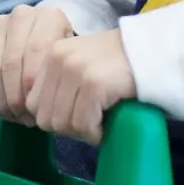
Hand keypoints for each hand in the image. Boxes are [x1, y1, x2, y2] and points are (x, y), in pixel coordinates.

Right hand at [0, 4, 74, 124]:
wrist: (50, 49)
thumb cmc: (65, 63)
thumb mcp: (72, 65)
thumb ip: (61, 77)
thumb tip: (45, 104)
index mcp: (49, 16)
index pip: (36, 52)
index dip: (34, 86)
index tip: (40, 109)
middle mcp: (22, 14)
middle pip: (12, 62)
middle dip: (17, 97)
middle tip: (26, 119)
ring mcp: (0, 24)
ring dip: (2, 98)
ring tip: (16, 116)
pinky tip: (2, 109)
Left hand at [25, 27, 135, 144]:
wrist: (151, 51)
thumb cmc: (116, 65)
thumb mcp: (77, 67)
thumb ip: (58, 85)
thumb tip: (41, 120)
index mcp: (48, 55)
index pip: (32, 104)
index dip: (54, 118)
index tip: (75, 118)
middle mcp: (57, 59)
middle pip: (45, 119)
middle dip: (69, 128)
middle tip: (92, 122)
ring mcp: (74, 70)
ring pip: (63, 124)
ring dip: (84, 131)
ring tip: (101, 119)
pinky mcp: (94, 84)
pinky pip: (84, 125)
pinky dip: (97, 133)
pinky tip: (109, 121)